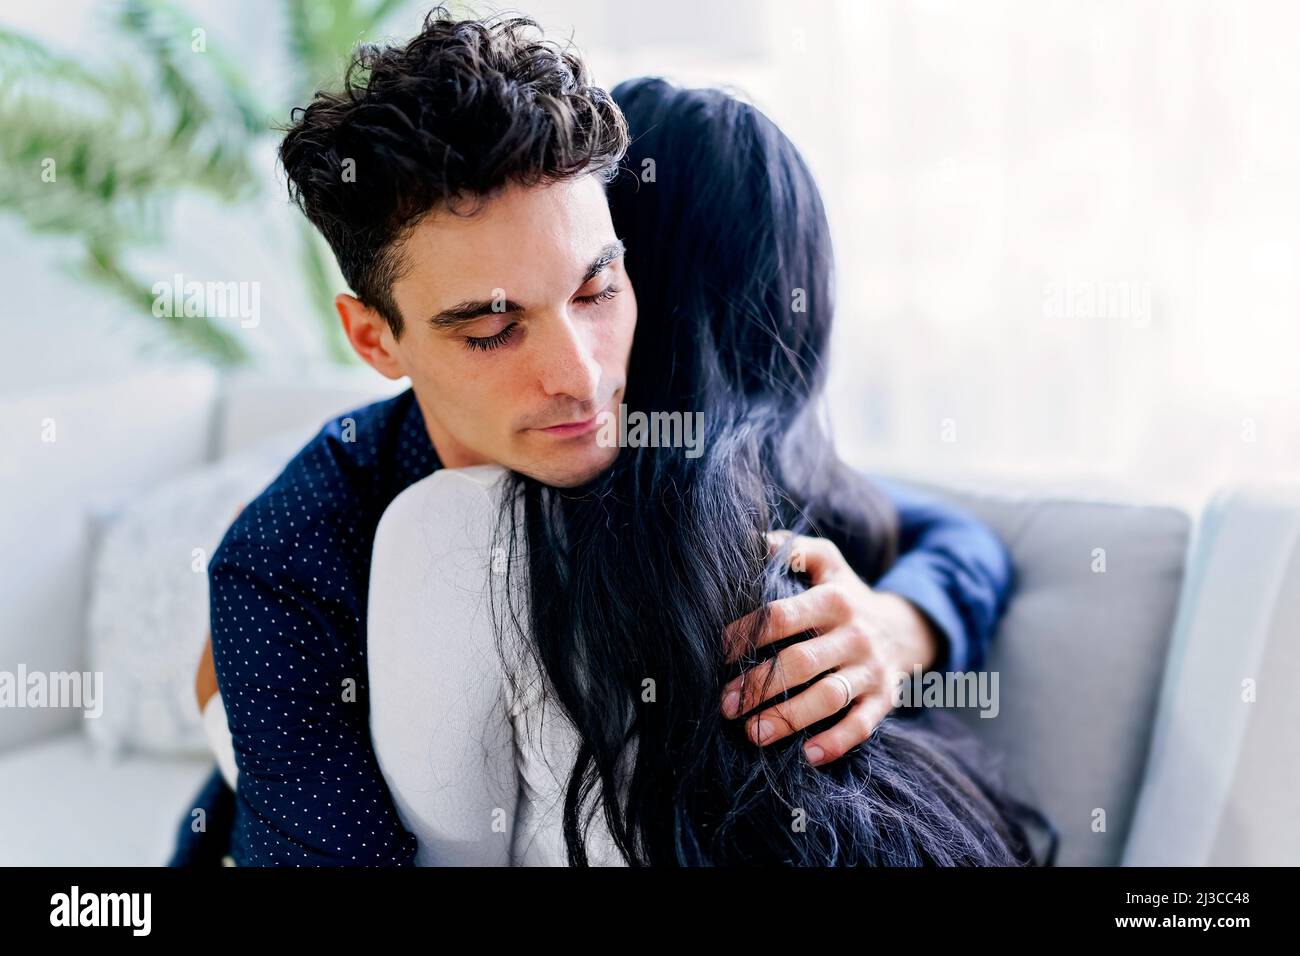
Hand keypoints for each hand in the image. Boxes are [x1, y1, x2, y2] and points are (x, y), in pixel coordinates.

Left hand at [719, 531, 940, 766]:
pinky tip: (807, 756)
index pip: (783, 615)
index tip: (716, 653)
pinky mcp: (885, 698)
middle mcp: (854, 633)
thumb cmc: (844, 594)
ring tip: (753, 733)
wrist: (905, 627)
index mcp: (833, 598)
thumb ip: (792, 548)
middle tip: (725, 704)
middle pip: (801, 661)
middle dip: (759, 685)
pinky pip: (862, 725)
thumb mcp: (827, 561)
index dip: (747, 634)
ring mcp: (871, 668)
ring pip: (830, 697)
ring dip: (790, 718)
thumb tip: (749, 540)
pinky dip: (836, 742)